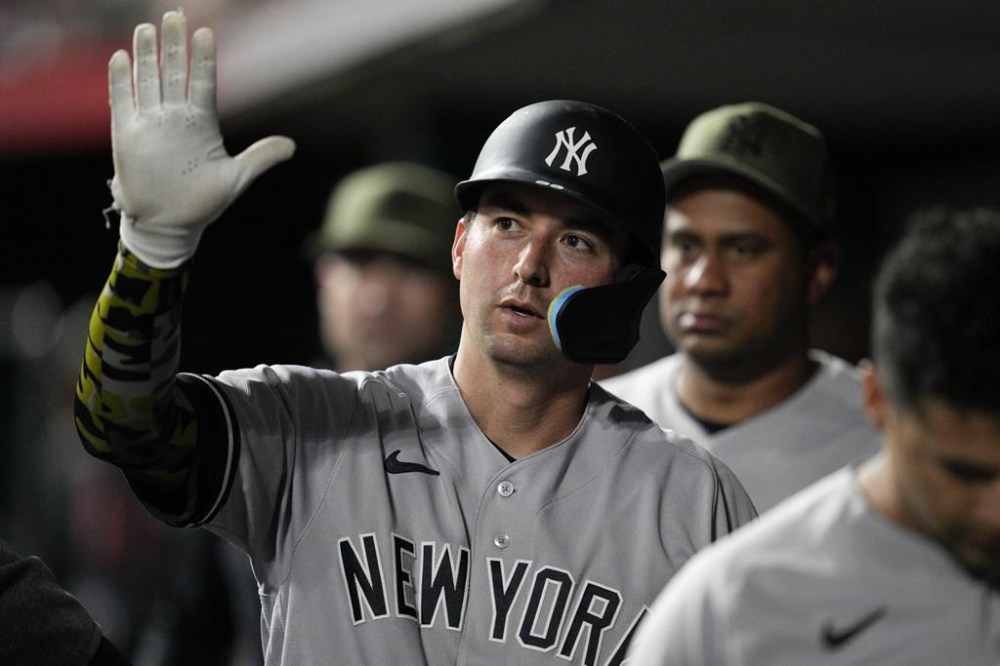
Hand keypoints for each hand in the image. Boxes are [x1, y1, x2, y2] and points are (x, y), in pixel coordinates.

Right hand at [110, 11, 295, 267]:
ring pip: (148, 81)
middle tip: (174, 14)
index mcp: (201, 123)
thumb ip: (261, 157)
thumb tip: (292, 145)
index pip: (203, 82)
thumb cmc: (203, 202)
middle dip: (174, 45)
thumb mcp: (237, 178)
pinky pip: (124, 102)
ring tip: (146, 27)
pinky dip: (121, 81)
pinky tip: (121, 57)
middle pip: (174, 73)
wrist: (170, 225)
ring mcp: (151, 124)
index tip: (206, 32)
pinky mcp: (128, 136)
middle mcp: (175, 118)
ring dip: (147, 55)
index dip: (203, 58)